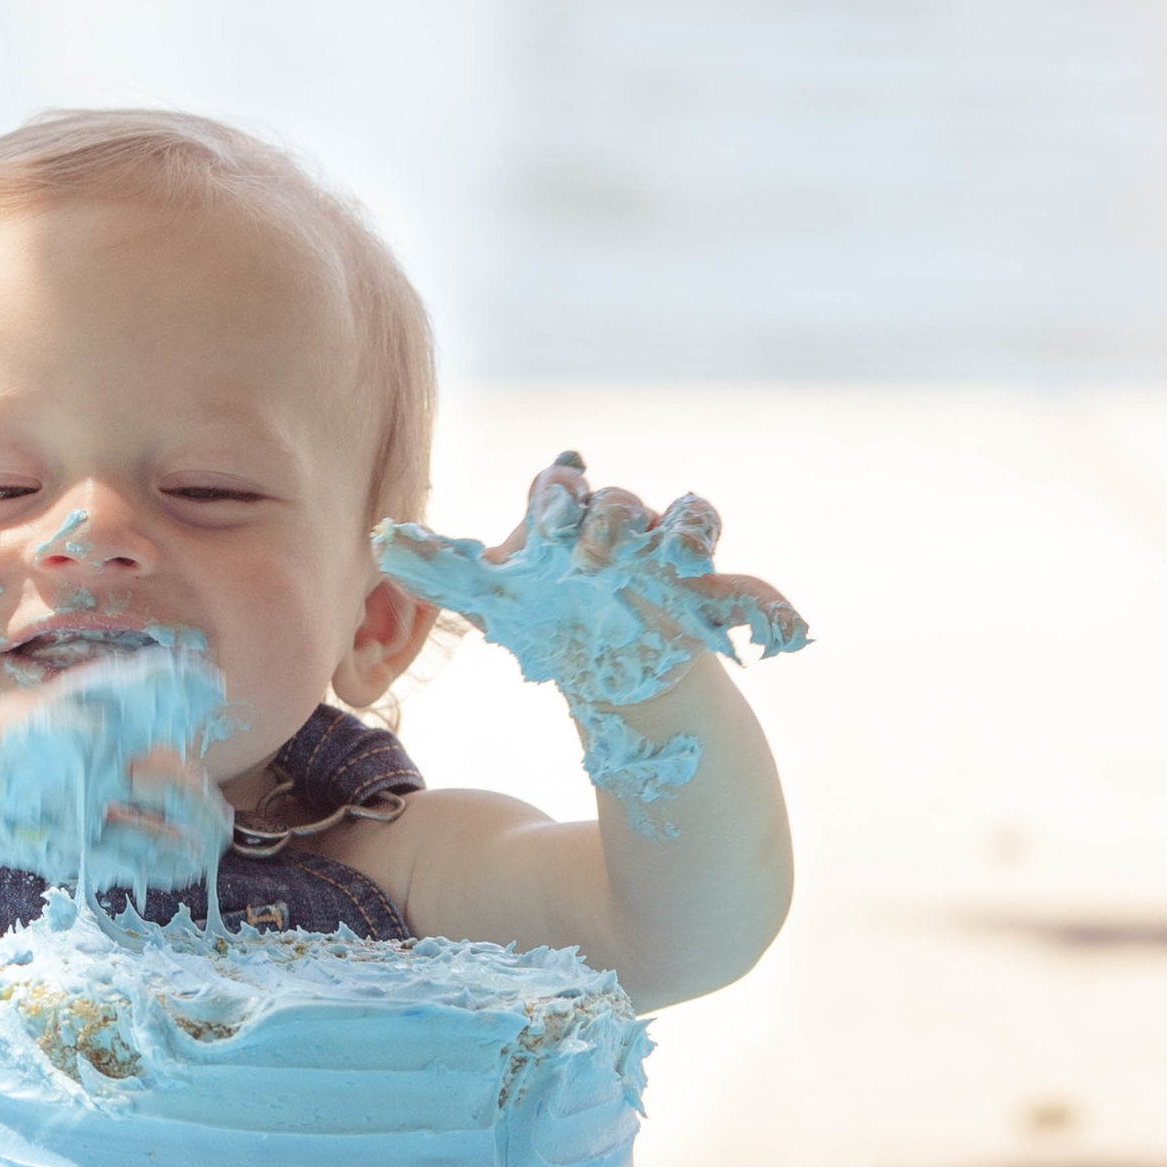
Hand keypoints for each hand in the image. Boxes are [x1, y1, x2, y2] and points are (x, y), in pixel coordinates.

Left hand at [0, 667, 230, 887]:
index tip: (211, 686)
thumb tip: (98, 733)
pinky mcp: (74, 841)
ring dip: (181, 833)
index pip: (142, 700)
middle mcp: (100, 760)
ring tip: (209, 848)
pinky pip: (119, 853)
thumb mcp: (8, 731)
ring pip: (149, 818)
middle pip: (160, 775)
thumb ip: (53, 730)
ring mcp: (91, 802)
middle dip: (191, 793)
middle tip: (216, 815)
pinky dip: (149, 863)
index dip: (177, 691)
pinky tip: (176, 869)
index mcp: (90, 718)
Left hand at [374, 453, 807, 711]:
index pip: (561, 488)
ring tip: (677, 551)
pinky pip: (751, 593)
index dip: (555, 494)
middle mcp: (626, 529)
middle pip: (623, 505)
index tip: (546, 512)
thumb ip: (442, 568)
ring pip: (692, 521)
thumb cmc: (553, 626)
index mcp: (573, 519)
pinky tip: (782, 627)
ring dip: (685, 531)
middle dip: (610, 522)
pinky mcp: (715, 602)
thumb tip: (384, 537)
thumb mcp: (494, 601)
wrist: (617, 678)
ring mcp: (675, 561)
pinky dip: (769, 606)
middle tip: (594, 553)